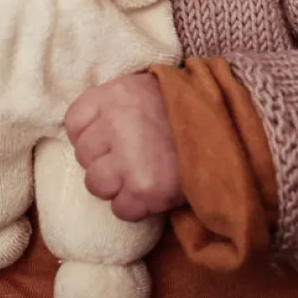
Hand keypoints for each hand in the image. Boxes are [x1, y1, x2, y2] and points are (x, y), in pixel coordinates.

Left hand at [65, 72, 184, 221]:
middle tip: (129, 157)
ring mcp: (129, 159)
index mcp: (113, 96)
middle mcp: (116, 125)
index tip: (106, 138)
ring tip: (138, 175)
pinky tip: (150, 190)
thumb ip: (110, 104)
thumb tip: (82, 131)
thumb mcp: (140, 88)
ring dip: (115, 185)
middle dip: (103, 160)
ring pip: (95, 184)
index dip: (88, 133)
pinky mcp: (146, 189)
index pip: (73, 122)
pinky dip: (134, 206)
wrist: (224, 125)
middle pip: (83, 155)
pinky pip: (120, 209)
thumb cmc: (178, 108)